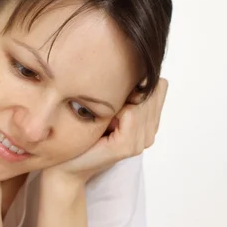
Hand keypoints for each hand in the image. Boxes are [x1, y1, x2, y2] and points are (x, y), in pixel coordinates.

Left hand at [47, 78, 168, 184]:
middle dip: (128, 93)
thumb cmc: (82, 133)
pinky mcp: (127, 147)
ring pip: (141, 101)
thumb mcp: (108, 105)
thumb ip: (127, 88)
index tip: (114, 99)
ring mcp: (141, 142)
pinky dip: (114, 112)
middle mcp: (149, 133)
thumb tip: (141, 61)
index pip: (160, 86)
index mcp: (149, 123)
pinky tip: (102, 126)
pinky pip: (130, 112)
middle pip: (152, 92)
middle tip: (106, 113)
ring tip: (103, 121)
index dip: (137, 84)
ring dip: (119, 102)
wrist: (65, 165)